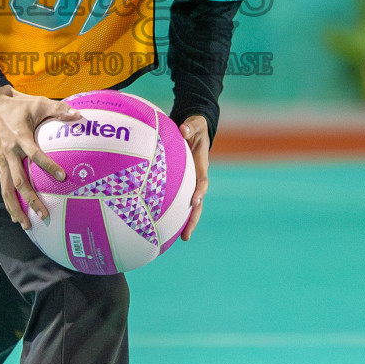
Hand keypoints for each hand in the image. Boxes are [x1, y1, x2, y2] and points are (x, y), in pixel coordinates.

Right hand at [0, 85, 81, 229]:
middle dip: (30, 200)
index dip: (48, 166)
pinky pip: (3, 186)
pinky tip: (16, 216)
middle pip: (19, 181)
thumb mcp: (39, 102)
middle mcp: (9, 152)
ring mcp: (2, 159)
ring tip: (26, 225)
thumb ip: (59, 109)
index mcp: (20, 137)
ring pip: (7, 189)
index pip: (34, 155)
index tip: (63, 176)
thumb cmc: (21, 105)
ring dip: (16, 208)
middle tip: (44, 215)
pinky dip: (9, 202)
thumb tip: (79, 115)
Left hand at [178, 115, 210, 241]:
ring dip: (186, 221)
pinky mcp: (183, 183)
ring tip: (181, 239)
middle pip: (198, 202)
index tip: (195, 201)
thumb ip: (190, 127)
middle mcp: (197, 177)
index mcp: (201, 164)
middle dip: (193, 219)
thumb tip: (183, 130)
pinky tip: (162, 224)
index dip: (199, 191)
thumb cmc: (194, 127)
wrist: (196, 130)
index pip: (202, 181)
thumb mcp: (194, 124)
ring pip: (190, 205)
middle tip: (186, 235)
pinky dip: (173, 211)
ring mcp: (191, 182)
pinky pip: (178, 199)